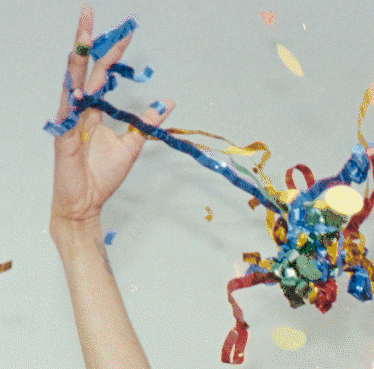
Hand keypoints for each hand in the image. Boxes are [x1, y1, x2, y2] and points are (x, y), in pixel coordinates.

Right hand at [50, 7, 174, 226]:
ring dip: (78, 53)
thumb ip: (146, 124)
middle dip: (88, 39)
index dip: (113, 53)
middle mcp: (79, 107)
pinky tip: (76, 71)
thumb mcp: (131, 147)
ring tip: (83, 31)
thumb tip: (168, 104)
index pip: (103, 73)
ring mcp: (69, 117)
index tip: (126, 32)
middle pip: (84, 66)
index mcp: (94, 109)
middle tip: (91, 11)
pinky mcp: (64, 132)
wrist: (85, 202)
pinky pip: (68, 106)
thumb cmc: (101, 177)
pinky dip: (73, 89)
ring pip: (73, 78)